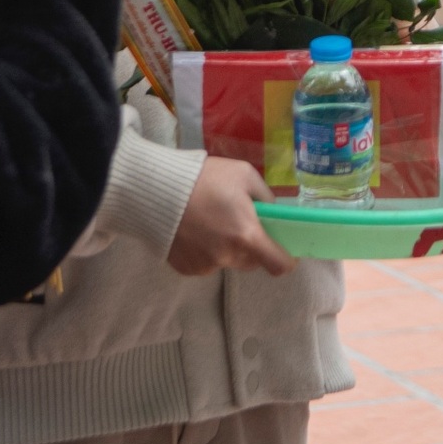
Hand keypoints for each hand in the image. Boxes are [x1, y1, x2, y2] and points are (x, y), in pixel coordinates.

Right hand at [166, 158, 294, 276]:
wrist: (155, 190)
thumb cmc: (205, 178)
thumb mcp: (244, 175)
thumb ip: (264, 197)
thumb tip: (271, 212)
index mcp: (247, 236)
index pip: (279, 265)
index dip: (286, 259)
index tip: (284, 249)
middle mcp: (228, 257)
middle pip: (252, 261)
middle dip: (253, 245)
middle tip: (240, 221)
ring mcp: (205, 266)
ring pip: (228, 261)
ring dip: (227, 247)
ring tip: (211, 221)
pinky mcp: (186, 269)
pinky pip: (205, 263)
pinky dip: (205, 250)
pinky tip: (194, 229)